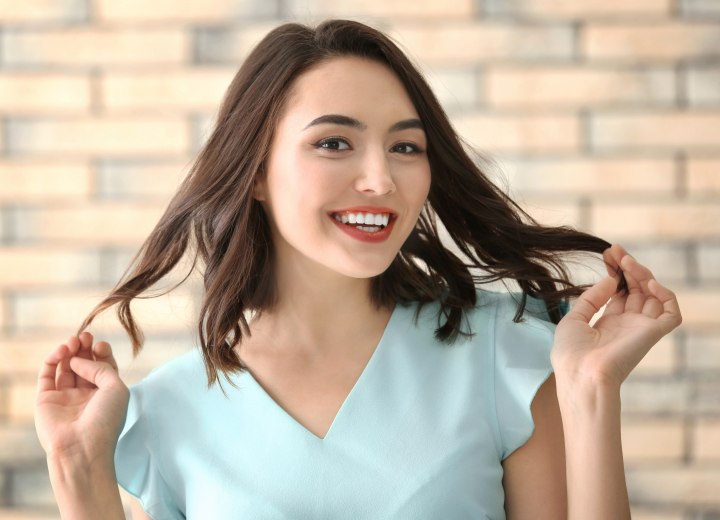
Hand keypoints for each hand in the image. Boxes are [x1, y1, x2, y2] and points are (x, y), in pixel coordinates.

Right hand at [34, 332, 128, 464]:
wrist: (82, 449)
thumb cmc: (105, 420)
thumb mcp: (115, 388)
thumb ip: (101, 367)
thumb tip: (79, 358)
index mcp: (105, 393)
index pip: (103, 366)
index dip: (101, 353)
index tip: (101, 346)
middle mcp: (85, 395)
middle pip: (84, 364)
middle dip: (85, 348)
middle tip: (85, 336)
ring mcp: (65, 397)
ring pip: (65, 367)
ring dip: (69, 350)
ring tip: (73, 340)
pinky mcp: (45, 400)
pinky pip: (47, 374)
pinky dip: (53, 359)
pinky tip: (61, 351)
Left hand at [551, 244, 681, 389]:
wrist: (580, 375)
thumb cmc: (571, 354)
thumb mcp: (573, 320)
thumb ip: (591, 298)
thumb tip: (610, 280)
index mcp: (608, 324)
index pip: (619, 292)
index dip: (615, 272)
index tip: (607, 254)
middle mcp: (627, 325)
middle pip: (636, 289)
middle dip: (627, 267)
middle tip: (615, 250)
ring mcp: (640, 329)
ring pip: (653, 295)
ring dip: (642, 274)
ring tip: (626, 261)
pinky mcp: (653, 334)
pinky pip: (672, 313)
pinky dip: (665, 294)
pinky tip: (647, 283)